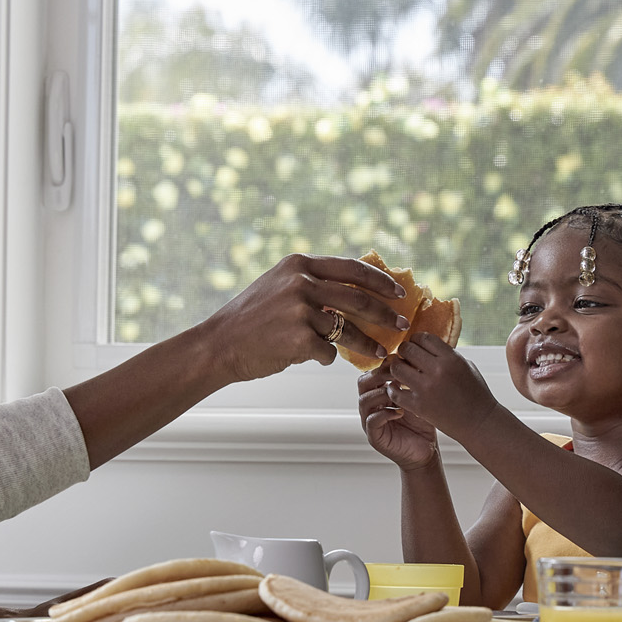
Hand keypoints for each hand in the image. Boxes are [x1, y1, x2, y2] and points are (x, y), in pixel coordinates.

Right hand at [201, 254, 408, 383]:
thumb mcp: (278, 285)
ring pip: (348, 330)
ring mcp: (300, 310)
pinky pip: (327, 352)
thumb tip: (356, 288)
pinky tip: (314, 358)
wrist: (219, 345)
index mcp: (298, 264)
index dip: (380, 281)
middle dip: (386, 314)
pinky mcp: (299, 338)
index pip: (352, 268)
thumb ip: (311, 281)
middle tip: (403, 324)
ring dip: (369, 343)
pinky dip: (325, 357)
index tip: (398, 292)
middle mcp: (301, 282)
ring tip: (382, 352)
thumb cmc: (250, 319)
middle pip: (359, 299)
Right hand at [358, 365, 439, 471]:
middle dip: (379, 376)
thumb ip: (414, 379)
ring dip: (381, 393)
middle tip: (396, 374)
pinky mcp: (375, 437)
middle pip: (363, 383)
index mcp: (379, 394)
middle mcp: (372, 406)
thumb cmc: (424, 422)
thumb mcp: (419, 396)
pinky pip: (372, 421)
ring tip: (398, 393)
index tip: (400, 360)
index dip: (384, 365)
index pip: (372, 372)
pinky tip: (400, 412)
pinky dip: (385, 414)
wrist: (426, 450)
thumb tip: (417, 355)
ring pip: (364, 401)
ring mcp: (370, 422)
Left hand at [386, 332, 497, 437]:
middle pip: (407, 349)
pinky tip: (398, 388)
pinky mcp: (419, 406)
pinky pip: (395, 391)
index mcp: (451, 358)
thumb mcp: (466, 365)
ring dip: (397, 368)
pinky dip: (393, 389)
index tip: (417, 346)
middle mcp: (438, 371)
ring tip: (402, 373)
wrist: (479, 422)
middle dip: (405, 352)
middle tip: (406, 359)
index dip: (417, 340)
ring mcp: (427, 389)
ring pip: (396, 367)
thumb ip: (446, 354)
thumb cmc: (475, 393)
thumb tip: (426, 344)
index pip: (423, 337)